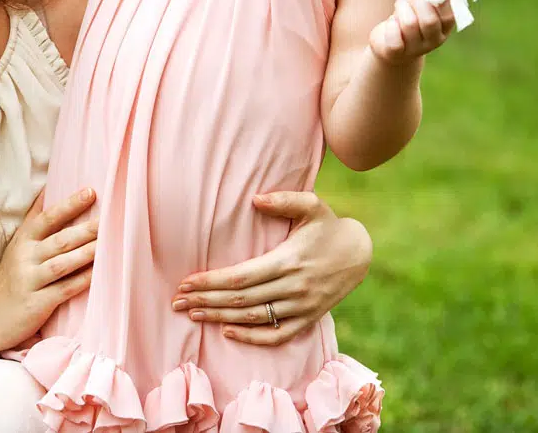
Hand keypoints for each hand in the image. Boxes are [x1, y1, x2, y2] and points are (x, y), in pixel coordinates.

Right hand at [0, 188, 96, 351]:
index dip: (69, 205)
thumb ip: (33, 220)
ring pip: (63, 263)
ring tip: (110, 243)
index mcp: (22, 240)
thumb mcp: (17, 245)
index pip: (47, 218)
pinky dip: (82, 280)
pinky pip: (64, 289)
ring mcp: (31, 281)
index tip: (90, 192)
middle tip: (110, 218)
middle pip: (60, 240)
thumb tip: (47, 188)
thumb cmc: (10, 278)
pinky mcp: (37, 303)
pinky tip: (98, 273)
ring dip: (87, 253)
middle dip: (86, 229)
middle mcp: (25, 258)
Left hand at [171, 191, 371, 344]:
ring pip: (254, 319)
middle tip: (177, 302)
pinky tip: (227, 331)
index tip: (186, 282)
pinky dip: (251, 338)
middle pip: (241, 300)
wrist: (360, 252)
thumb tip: (255, 200)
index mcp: (288, 260)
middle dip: (206, 301)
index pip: (241, 277)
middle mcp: (293, 287)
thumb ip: (283, 200)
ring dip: (220, 318)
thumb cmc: (327, 225)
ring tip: (193, 314)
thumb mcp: (311, 204)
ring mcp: (301, 307)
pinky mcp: (308, 319)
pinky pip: (277, 336)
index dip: (211, 282)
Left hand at [369, 0, 456, 63]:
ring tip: (400, 3)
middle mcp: (433, 41)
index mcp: (444, 29)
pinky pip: (394, 38)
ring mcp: (415, 49)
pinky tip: (391, 21)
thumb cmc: (409, 18)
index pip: (449, 15)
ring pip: (410, 24)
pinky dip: (391, 25)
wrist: (390, 46)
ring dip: (402, 7)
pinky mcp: (395, 53)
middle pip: (429, 20)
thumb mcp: (421, 4)